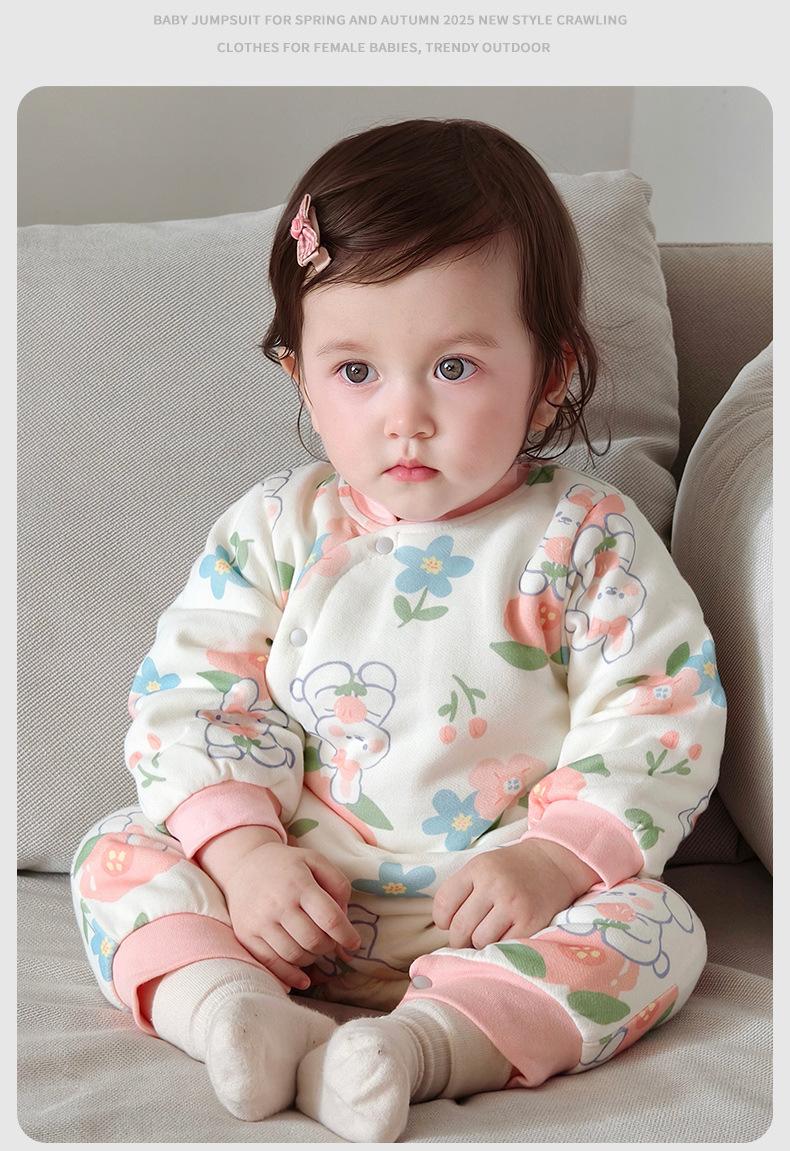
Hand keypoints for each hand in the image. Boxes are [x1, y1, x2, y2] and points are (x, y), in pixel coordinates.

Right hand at [221, 841, 362, 989]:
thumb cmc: (287, 865)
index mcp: (300, 884)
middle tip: (331, 941)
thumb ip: (338, 885)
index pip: (330, 918)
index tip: (354, 943)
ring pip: (295, 955)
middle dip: (329, 946)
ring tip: (314, 948)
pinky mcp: (247, 936)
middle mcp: (279, 904)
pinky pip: (272, 964)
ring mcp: (260, 922)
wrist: (244, 864)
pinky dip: (291, 976)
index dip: (347, 935)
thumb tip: (346, 920)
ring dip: (312, 958)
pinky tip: (304, 979)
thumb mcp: (316, 861)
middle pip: (314, 940)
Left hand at [432, 838, 599, 950]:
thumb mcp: (483, 866)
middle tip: (466, 938)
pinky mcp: (531, 922)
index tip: (449, 923)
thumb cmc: (512, 868)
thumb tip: (444, 927)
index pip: (444, 904)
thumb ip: (462, 889)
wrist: (555, 863)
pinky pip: (503, 946)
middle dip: (458, 939)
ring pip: (479, 941)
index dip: (442, 920)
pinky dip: (499, 947)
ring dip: (479, 944)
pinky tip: (503, 937)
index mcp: (477, 868)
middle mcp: (494, 884)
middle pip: (460, 927)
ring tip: (487, 936)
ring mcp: (513, 904)